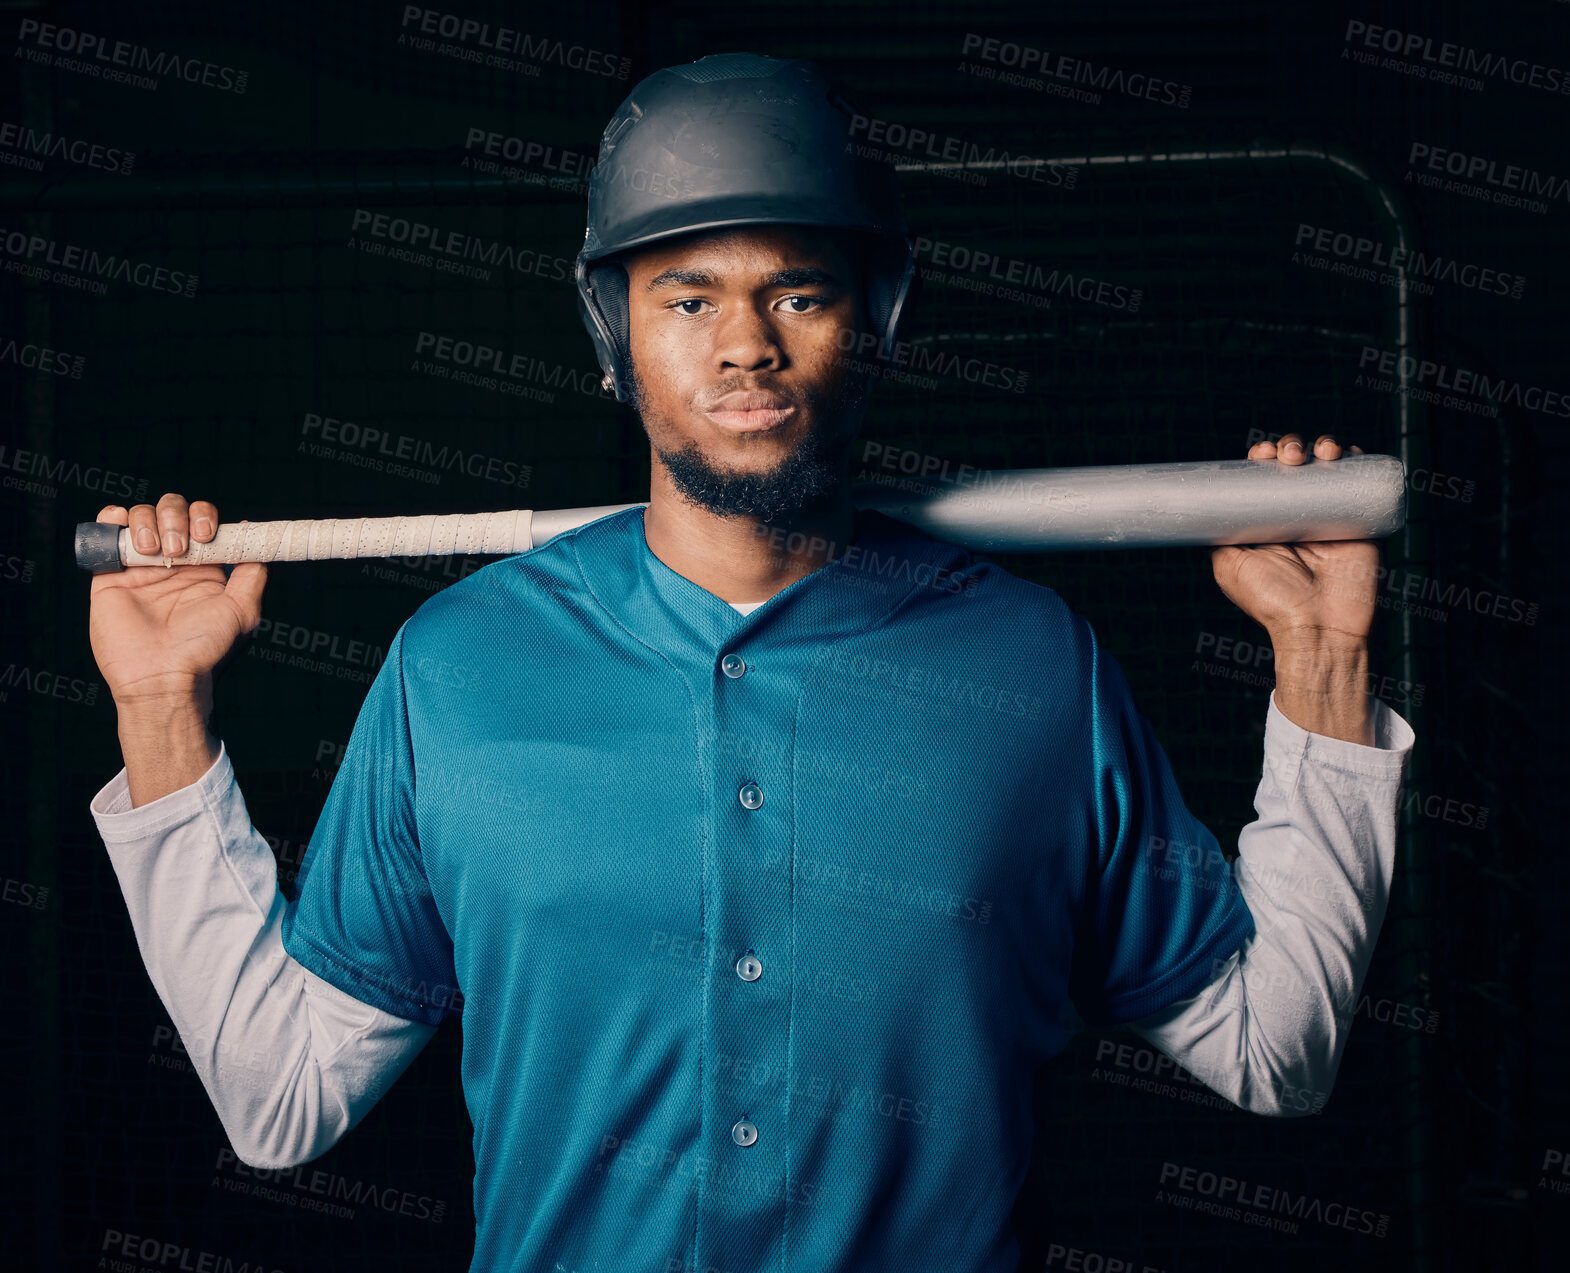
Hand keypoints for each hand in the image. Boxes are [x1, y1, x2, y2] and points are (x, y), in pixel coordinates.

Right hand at [88, 493, 268, 710]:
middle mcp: (172, 563)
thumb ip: (252, 574)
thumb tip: (255, 538)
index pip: (203, 522)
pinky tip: (121, 522)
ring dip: (148, 522)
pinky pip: (107, 533)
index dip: (204, 517)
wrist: (162, 676)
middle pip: (172, 511)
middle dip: (176, 517)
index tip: (206, 534)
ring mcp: (140, 567)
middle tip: (180, 549)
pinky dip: (112, 516)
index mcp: (204, 568)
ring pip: (142, 516)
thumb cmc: (205, 649)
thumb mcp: (243, 611)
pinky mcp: (110, 575)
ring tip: (153, 552)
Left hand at [1209, 435, 1375, 652]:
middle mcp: (1298, 515)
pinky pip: (1361, 482)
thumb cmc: (1272, 603)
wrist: (1319, 628)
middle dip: (1290, 447)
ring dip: (1322, 447)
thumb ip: (1219, 537)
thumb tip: (1205, 508)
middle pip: (1296, 465)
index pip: (1264, 477)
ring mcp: (1330, 516)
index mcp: (1267, 521)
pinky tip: (1343, 453)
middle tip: (1289, 455)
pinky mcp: (1360, 521)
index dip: (1262, 458)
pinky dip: (1355, 459)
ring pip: (1327, 467)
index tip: (1260, 454)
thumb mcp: (1230, 567)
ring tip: (1319, 453)